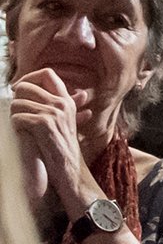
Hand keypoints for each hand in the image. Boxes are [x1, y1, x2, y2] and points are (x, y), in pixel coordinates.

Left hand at [9, 69, 93, 213]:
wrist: (68, 170)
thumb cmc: (60, 148)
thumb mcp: (64, 122)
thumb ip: (55, 104)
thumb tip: (36, 92)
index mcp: (66, 100)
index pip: (47, 73)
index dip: (29, 78)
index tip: (20, 90)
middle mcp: (62, 103)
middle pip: (26, 86)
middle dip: (15, 98)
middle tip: (16, 111)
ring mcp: (54, 113)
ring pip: (17, 102)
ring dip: (13, 114)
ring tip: (20, 126)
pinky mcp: (44, 125)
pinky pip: (17, 116)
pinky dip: (14, 124)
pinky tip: (21, 133)